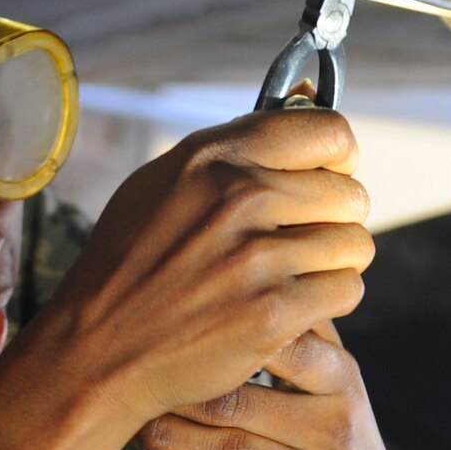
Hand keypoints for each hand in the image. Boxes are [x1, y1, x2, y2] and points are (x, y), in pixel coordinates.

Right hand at [33, 108, 373, 434]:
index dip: (340, 158)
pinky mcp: (273, 312)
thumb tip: (306, 97)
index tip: (330, 177)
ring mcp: (257, 258)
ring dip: (335, 263)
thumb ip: (234, 148)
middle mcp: (237, 198)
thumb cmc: (129, 266)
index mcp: (211, 157)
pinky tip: (292, 305)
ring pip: (355, 245)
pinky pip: (347, 290)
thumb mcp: (161, 185)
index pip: (327, 132)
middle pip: (350, 194)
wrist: (95, 352)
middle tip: (304, 241)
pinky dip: (328, 301)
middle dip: (337, 219)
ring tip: (296, 275)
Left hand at [137, 330, 433, 449]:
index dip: (225, 333)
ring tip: (141, 422)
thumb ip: (308, 333)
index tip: (175, 325)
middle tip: (138, 377)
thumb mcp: (341, 383)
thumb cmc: (336, 437)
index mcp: (342, 382)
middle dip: (183, 391)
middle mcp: (333, 429)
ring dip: (176, 437)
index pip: (285, 346)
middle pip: (243, 402)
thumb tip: (264, 265)